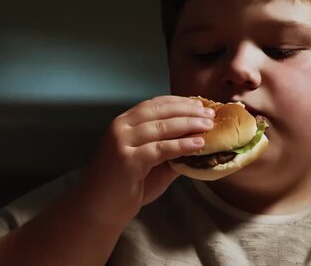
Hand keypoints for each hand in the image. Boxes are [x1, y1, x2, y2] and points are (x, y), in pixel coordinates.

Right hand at [78, 96, 214, 226]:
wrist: (100, 209)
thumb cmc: (126, 185)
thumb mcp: (152, 161)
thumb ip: (171, 148)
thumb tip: (200, 138)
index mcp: (124, 123)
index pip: (154, 103)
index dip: (179, 102)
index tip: (200, 104)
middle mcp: (120, 127)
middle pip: (160, 111)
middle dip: (188, 111)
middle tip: (210, 114)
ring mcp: (122, 142)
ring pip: (161, 127)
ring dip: (189, 124)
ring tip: (209, 126)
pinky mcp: (128, 160)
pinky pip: (161, 148)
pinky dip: (182, 145)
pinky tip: (198, 144)